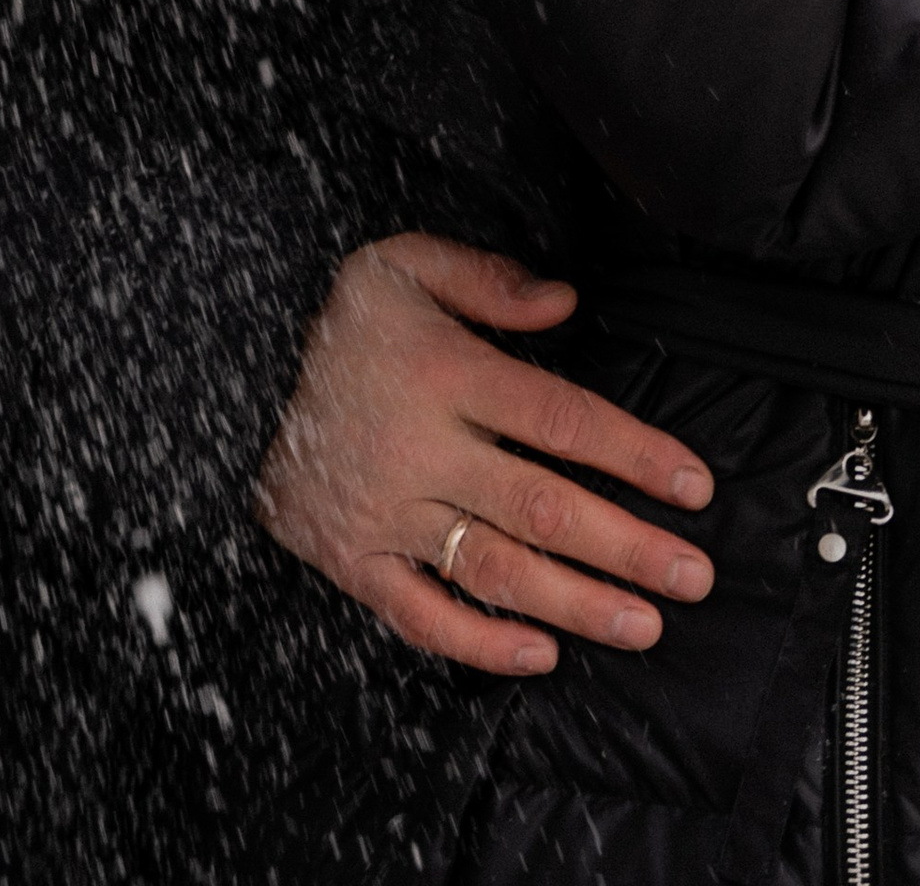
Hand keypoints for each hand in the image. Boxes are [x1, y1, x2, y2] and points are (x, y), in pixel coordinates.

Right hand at [256, 231, 714, 678]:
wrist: (226, 369)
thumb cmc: (329, 317)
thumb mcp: (401, 264)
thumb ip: (487, 280)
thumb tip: (567, 302)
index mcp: (446, 373)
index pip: (562, 420)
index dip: (635, 453)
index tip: (693, 484)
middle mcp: (422, 449)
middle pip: (543, 506)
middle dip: (628, 546)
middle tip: (694, 577)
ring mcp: (386, 512)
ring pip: (495, 568)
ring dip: (576, 603)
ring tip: (644, 625)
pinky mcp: (351, 559)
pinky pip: (421, 616)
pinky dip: (480, 643)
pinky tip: (540, 655)